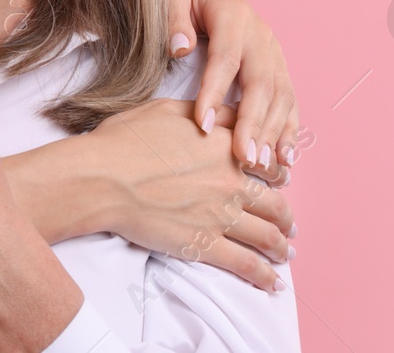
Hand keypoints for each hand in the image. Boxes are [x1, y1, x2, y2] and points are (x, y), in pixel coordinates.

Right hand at [85, 98, 292, 290]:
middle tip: (289, 223)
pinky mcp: (206, 244)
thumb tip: (224, 111)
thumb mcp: (167, 110)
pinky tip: (274, 284)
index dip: (278, 171)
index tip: (280, 179)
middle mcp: (231, 181)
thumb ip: (205, 111)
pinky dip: (265, 277)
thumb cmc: (125, 141)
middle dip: (286, 214)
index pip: (266, 159)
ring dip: (281, 247)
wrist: (104, 178)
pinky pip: (246, 264)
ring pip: (267, 235)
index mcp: (224, 146)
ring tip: (285, 254)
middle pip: (275, 201)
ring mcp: (221, 215)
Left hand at [167, 0, 298, 173]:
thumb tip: (180, 47)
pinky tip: (285, 156)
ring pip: (280, 95)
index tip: (202, 124)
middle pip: (261, 82)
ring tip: (263, 165)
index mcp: (232, 14)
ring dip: (274, 132)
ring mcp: (273, 51)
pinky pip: (288, 99)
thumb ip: (172, 17)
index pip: (225, 58)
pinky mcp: (278, 66)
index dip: (215, 92)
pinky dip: (288, 128)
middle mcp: (259, 34)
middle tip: (242, 158)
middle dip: (253, 123)